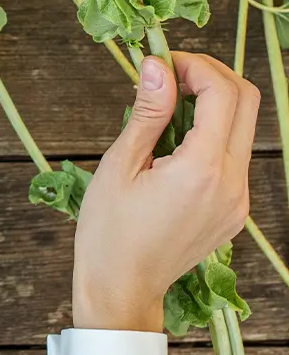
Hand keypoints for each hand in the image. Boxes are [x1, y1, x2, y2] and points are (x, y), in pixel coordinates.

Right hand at [73, 52, 259, 332]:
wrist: (121, 291)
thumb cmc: (108, 232)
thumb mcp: (119, 165)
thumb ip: (147, 112)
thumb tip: (157, 65)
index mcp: (202, 169)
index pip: (223, 92)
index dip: (195, 65)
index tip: (161, 63)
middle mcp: (232, 183)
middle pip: (246, 102)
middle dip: (211, 76)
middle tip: (170, 75)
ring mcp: (239, 200)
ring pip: (243, 128)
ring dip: (212, 105)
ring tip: (166, 109)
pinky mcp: (234, 211)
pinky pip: (234, 157)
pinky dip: (212, 135)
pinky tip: (174, 144)